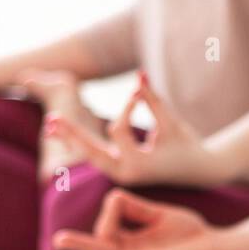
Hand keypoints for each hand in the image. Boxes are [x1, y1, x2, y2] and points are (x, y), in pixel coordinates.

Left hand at [43, 72, 228, 187]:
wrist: (199, 171)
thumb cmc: (187, 144)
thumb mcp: (171, 121)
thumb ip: (152, 99)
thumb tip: (138, 74)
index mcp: (139, 164)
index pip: (118, 129)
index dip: (128, 106)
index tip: (139, 92)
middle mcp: (126, 174)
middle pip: (91, 151)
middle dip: (73, 134)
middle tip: (51, 119)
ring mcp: (121, 175)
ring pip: (89, 156)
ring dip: (71, 139)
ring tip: (50, 124)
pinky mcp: (120, 171)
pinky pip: (95, 157)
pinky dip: (81, 145)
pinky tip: (65, 134)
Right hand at [51, 189, 222, 249]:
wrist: (213, 246)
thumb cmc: (187, 232)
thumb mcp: (158, 215)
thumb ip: (136, 208)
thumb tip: (112, 198)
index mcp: (129, 241)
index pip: (106, 229)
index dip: (107, 216)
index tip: (114, 204)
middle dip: (79, 245)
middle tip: (56, 240)